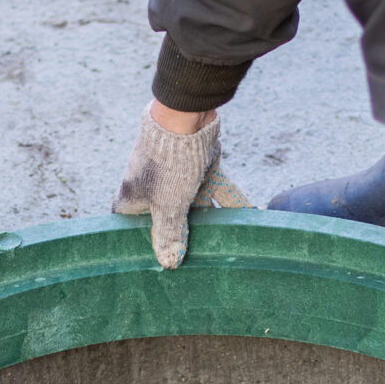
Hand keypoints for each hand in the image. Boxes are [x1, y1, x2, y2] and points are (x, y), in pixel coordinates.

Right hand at [114, 104, 219, 267]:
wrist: (186, 118)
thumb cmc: (166, 166)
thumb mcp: (167, 206)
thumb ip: (169, 234)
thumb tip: (168, 264)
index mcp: (134, 199)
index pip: (132, 227)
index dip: (142, 243)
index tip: (158, 260)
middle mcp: (154, 189)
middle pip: (168, 219)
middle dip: (184, 237)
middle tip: (200, 259)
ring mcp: (178, 178)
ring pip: (196, 205)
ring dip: (213, 220)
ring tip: (230, 240)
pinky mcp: (200, 168)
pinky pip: (216, 190)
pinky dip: (231, 201)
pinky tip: (252, 214)